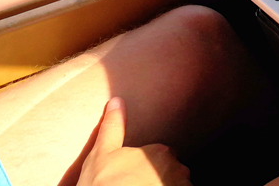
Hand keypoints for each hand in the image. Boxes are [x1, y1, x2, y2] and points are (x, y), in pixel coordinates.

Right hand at [77, 98, 191, 185]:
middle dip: (160, 179)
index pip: (164, 156)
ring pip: (177, 185)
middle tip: (139, 185)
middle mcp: (177, 169)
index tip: (137, 176)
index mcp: (160, 152)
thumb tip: (117, 101)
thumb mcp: (101, 153)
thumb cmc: (104, 185)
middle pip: (172, 173)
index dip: (150, 166)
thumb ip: (113, 127)